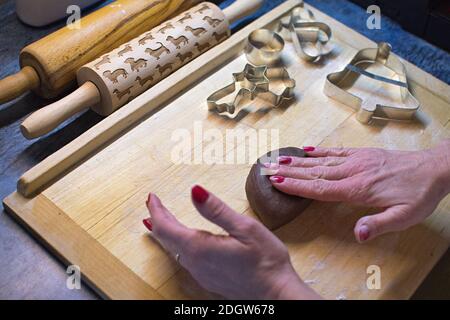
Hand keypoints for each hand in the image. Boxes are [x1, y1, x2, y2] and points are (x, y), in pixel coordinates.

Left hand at [143, 185, 319, 299]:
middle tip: (153, 204)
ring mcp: (201, 273)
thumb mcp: (244, 227)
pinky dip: (178, 243)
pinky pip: (185, 258)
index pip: (166, 227)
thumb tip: (194, 191)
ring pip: (174, 249)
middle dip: (158, 219)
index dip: (157, 210)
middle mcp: (196, 263)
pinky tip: (183, 241)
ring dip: (167, 231)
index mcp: (200, 247)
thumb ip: (216, 210)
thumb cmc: (266, 262)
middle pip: (167, 238)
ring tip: (162, 219)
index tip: (152, 197)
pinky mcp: (209, 278)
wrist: (275, 294)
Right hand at [267, 141, 449, 242]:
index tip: (276, 182)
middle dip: (288, 172)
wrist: (434, 168)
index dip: (296, 186)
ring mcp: (355, 160)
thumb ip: (378, 224)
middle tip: (266, 168)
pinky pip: (335, 152)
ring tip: (277, 159)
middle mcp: (352, 172)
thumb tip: (357, 234)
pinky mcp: (361, 154)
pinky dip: (318, 151)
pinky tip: (305, 150)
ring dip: (297, 161)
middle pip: (314, 172)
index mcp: (357, 189)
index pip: (320, 188)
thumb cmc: (418, 195)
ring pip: (320, 161)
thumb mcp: (404, 216)